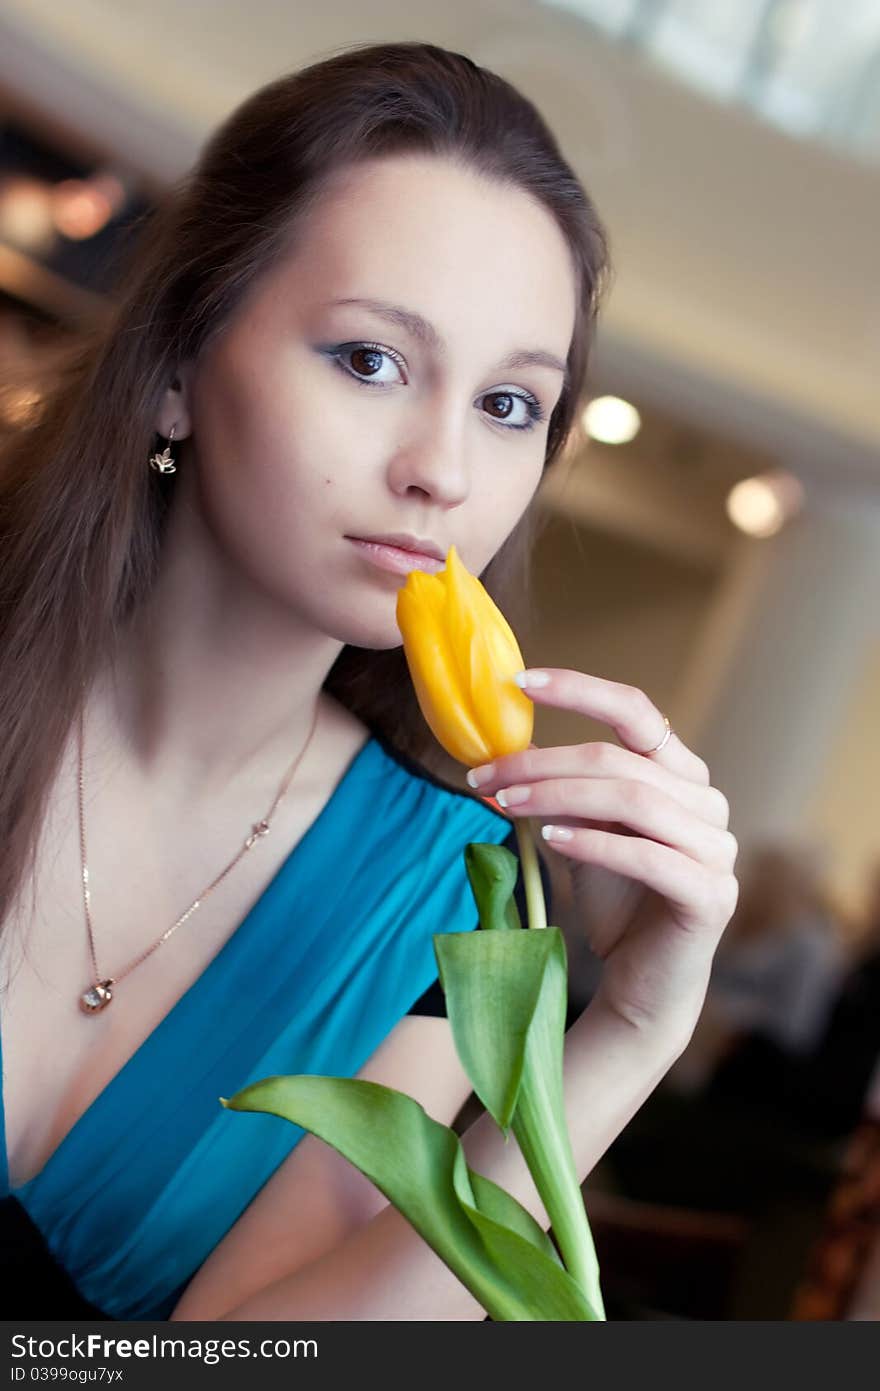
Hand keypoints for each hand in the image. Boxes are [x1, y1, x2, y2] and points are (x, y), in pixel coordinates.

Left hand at [466, 668, 739, 1045]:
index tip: (518, 683)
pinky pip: (651, 858)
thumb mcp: (580, 832)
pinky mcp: (710, 896)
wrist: (643, 984)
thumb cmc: (615, 900)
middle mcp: (706, 802)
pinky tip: (552, 840)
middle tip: (483, 777)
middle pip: (619, 760)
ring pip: (634, 800)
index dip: (579, 689)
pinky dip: (596, 844)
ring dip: (559, 797)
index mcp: (679, 772)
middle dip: (542, 763)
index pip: (635, 710)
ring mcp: (716, 849)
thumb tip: (498, 755)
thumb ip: (558, 792)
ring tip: (507, 806)